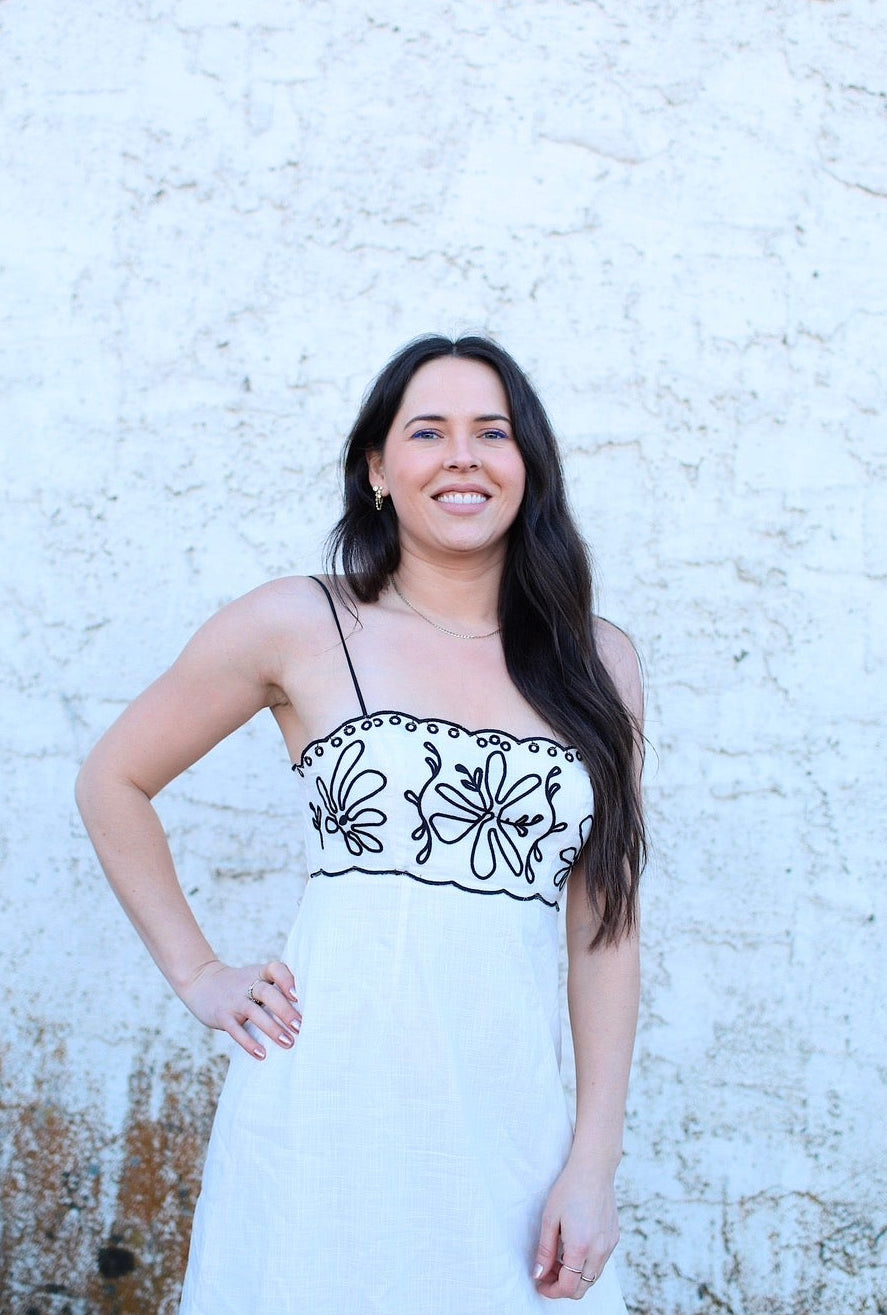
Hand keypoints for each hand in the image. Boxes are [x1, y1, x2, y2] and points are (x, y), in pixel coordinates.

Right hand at [179, 958, 301, 1059]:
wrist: (202, 982)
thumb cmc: (240, 985)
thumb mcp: (256, 977)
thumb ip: (276, 988)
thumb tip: (306, 1010)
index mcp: (259, 973)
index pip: (275, 969)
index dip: (287, 979)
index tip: (298, 995)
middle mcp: (247, 984)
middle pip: (267, 993)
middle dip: (284, 1010)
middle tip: (300, 1026)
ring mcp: (233, 1000)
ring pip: (254, 1013)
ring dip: (272, 1029)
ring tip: (288, 1042)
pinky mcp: (222, 1016)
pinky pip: (236, 1030)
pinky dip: (249, 1043)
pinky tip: (262, 1054)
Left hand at [533, 1158, 619, 1299]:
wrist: (594, 1169)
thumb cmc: (569, 1189)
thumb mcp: (550, 1219)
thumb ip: (544, 1251)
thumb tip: (538, 1275)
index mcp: (580, 1247)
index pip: (568, 1287)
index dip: (551, 1291)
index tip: (540, 1284)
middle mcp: (599, 1250)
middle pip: (582, 1289)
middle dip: (562, 1287)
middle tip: (547, 1273)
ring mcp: (609, 1245)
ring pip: (592, 1278)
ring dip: (575, 1277)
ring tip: (558, 1259)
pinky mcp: (614, 1238)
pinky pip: (600, 1263)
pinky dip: (586, 1265)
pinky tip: (573, 1247)